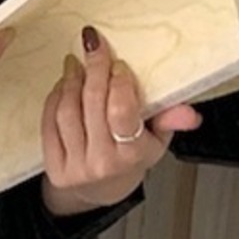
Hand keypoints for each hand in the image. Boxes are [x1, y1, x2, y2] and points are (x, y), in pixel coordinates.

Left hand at [40, 25, 200, 216]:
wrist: (99, 191)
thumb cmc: (130, 159)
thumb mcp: (156, 141)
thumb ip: (170, 122)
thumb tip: (189, 113)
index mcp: (131, 155)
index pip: (122, 112)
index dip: (118, 82)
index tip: (119, 64)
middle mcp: (101, 162)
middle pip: (93, 105)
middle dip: (94, 69)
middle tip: (94, 47)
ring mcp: (74, 166)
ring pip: (67, 111)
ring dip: (71, 81)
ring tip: (77, 64)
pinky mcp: (53, 165)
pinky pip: (49, 122)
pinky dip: (55, 98)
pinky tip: (64, 85)